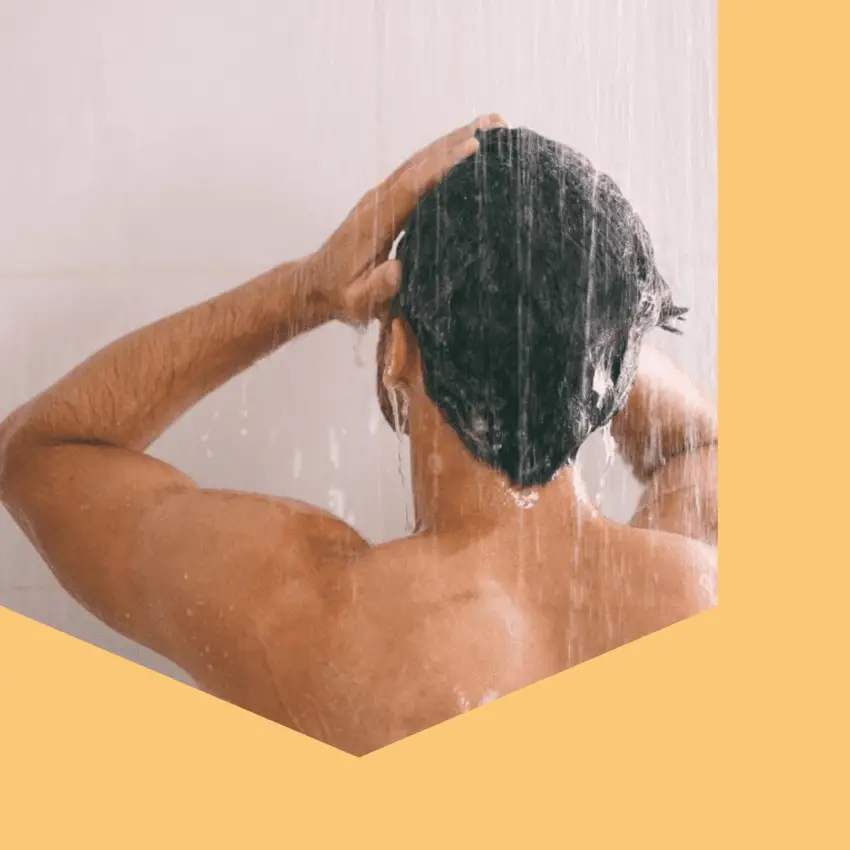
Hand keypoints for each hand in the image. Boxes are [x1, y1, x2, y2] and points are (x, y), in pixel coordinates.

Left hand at [307, 113, 505, 325]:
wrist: (317, 284)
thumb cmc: (342, 294)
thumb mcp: (358, 301)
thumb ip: (377, 288)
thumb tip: (398, 270)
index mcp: (376, 220)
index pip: (413, 185)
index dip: (443, 165)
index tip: (472, 147)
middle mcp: (379, 199)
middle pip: (420, 162)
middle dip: (456, 141)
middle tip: (494, 124)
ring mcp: (382, 196)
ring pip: (420, 162)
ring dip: (452, 142)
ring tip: (488, 125)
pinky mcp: (386, 199)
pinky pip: (416, 171)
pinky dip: (440, 155)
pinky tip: (462, 147)